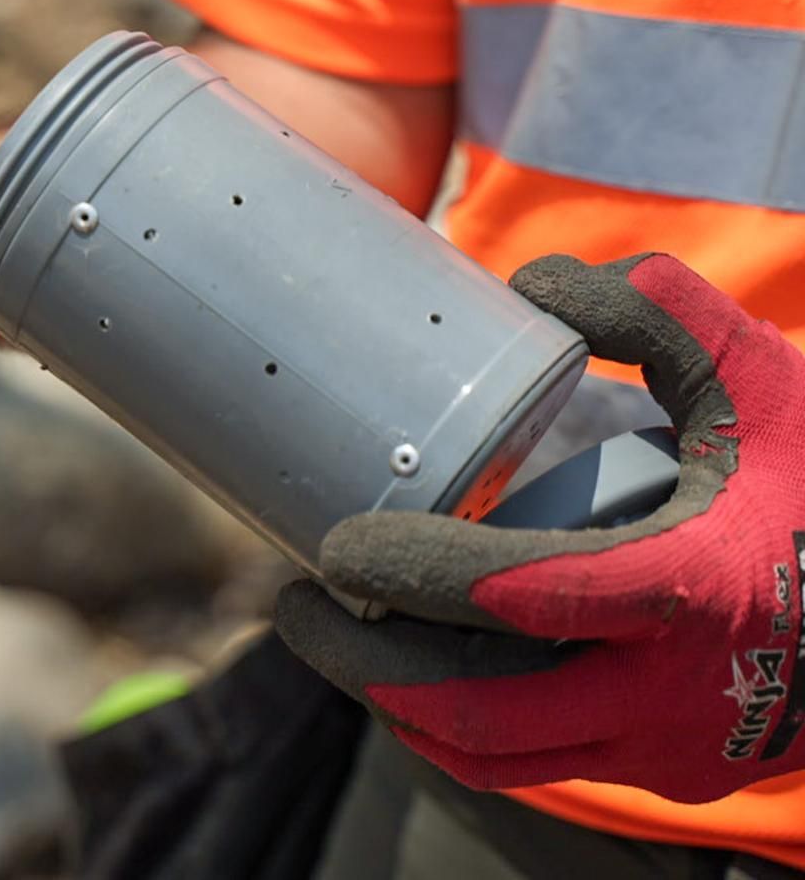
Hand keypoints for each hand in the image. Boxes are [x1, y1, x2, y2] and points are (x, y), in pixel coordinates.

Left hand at [274, 253, 804, 802]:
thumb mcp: (761, 380)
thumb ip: (658, 312)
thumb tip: (529, 285)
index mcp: (689, 586)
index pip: (519, 596)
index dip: (415, 575)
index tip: (335, 545)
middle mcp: (668, 691)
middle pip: (479, 708)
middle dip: (366, 664)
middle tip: (299, 607)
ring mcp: (666, 748)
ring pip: (496, 755)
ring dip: (399, 703)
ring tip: (339, 638)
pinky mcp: (665, 774)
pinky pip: (534, 765)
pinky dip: (461, 729)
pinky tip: (416, 676)